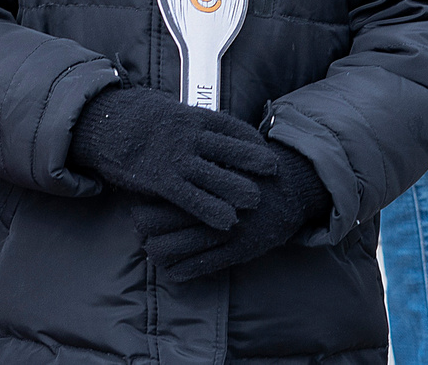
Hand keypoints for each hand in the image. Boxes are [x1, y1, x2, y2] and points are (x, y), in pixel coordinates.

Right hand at [64, 84, 277, 231]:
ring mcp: (175, 157)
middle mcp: (188, 135)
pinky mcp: (160, 178)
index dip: (252, 140)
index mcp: (190, 115)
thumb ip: (187, 120)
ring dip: (240, 189)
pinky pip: (192, 198)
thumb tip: (206, 126)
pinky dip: (212, 210)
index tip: (264, 149)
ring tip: (256, 200)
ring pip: (218, 175)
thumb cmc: (130, 115)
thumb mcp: (163, 108)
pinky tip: (227, 222)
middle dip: (255, 161)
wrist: (99, 121)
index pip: (232, 126)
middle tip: (274, 172)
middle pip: (232, 149)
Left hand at [133, 141, 327, 282]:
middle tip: (141, 231)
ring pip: (171, 250)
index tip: (136, 207)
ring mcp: (225, 232)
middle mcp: (210, 206)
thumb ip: (192, 164)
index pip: (156, 195)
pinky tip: (173, 268)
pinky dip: (179, 271)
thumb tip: (152, 169)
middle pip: (154, 224)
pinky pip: (200, 267)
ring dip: (156, 253)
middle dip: (142, 231)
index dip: (139, 205)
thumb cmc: (248, 169)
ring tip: (154, 249)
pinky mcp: (240, 252)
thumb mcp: (221, 156)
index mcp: (203, 180)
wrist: (291, 189)